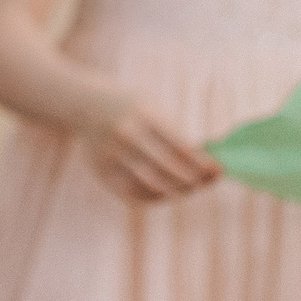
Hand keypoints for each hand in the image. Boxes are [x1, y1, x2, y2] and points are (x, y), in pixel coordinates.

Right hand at [78, 97, 220, 203]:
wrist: (81, 103)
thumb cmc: (127, 105)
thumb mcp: (150, 105)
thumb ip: (174, 132)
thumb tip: (205, 161)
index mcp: (143, 114)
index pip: (181, 147)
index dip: (203, 163)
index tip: (218, 170)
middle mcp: (126, 135)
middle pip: (169, 169)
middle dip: (194, 180)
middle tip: (207, 182)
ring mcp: (112, 155)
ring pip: (152, 186)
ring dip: (177, 191)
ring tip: (190, 188)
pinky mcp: (101, 171)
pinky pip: (133, 195)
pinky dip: (154, 197)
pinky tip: (167, 192)